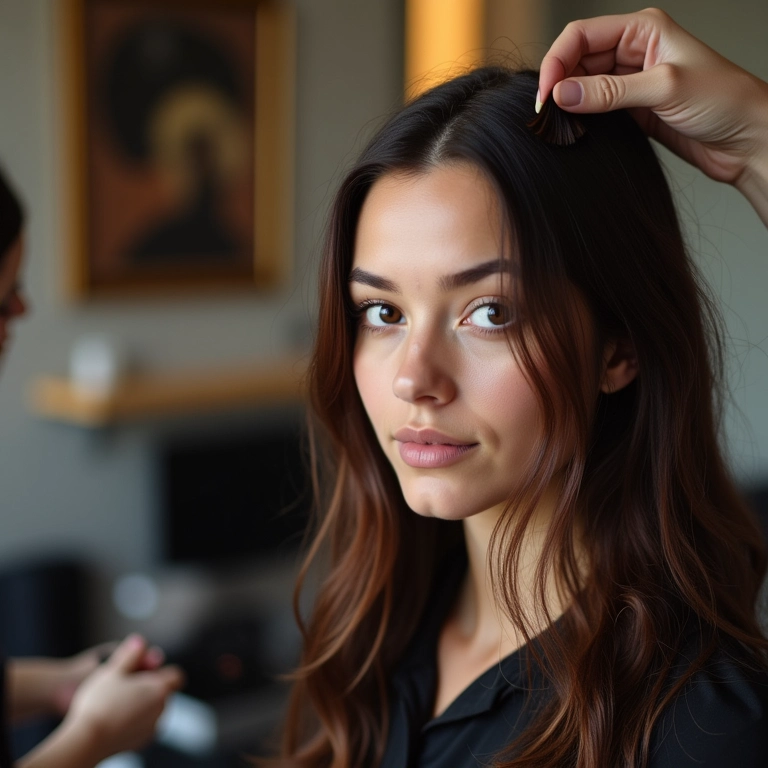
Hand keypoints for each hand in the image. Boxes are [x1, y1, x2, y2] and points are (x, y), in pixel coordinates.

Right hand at [61, 634, 183, 761]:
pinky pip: (143, 726)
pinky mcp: (141, 743)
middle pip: (163, 692)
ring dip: (141, 704)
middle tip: (125, 685)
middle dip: (149, 687)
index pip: (176, 676)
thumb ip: (130, 654)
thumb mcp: (113, 670)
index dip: (161, 672)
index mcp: (160, 689)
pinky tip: (115, 719)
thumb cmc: (99, 702)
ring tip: (116, 703)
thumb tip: (140, 641)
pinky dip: (134, 721)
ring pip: (153, 710)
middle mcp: (162, 709)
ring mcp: (152, 728)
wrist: (86, 741)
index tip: (143, 672)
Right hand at [537, 8, 767, 188]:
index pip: (582, 35)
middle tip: (547, 114)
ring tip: (558, 124)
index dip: (557, 61)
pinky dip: (580, 118)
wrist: (746, 139)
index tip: (546, 94)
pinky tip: (574, 130)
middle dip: (558, 83)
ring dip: (568, 103)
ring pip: (582, 86)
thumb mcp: (664, 89)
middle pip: (577, 60)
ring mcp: (630, 82)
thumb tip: (563, 94)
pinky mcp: (631, 110)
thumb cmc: (723, 101)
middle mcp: (633, 51)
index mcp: (643, 29)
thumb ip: (610, 92)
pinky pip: (594, 109)